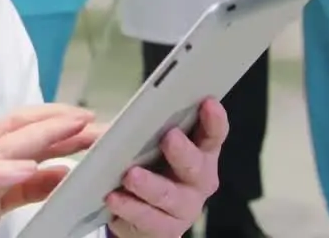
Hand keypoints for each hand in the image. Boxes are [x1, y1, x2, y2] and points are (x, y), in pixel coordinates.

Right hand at [0, 104, 99, 237]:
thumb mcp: (4, 199)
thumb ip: (33, 187)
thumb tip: (64, 172)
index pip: (28, 127)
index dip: (59, 121)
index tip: (92, 122)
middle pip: (20, 124)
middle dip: (56, 118)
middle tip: (89, 119)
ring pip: (6, 143)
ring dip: (43, 134)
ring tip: (72, 130)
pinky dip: (6, 170)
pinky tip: (28, 168)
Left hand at [106, 99, 227, 236]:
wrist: (144, 213)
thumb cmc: (152, 167)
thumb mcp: (153, 143)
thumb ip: (150, 125)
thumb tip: (125, 110)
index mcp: (201, 152)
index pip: (213, 135)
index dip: (214, 120)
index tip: (207, 103)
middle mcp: (199, 180)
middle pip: (195, 166)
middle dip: (183, 152)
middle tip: (169, 137)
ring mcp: (184, 207)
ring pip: (169, 196)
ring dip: (150, 185)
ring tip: (131, 176)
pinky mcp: (166, 229)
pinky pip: (148, 219)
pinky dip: (130, 207)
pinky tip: (114, 198)